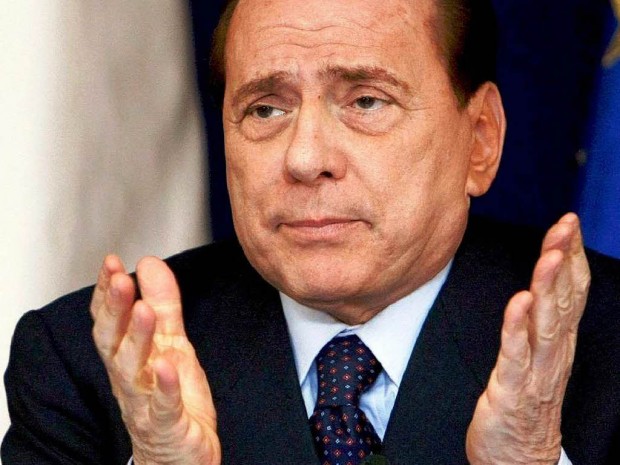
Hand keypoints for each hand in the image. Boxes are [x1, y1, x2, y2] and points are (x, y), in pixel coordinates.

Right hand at [90, 255, 220, 464]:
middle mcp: (129, 378)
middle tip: (120, 279)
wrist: (182, 453)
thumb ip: (164, 305)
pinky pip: (163, 405)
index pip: (109, 321)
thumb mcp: (172, 342)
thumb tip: (150, 263)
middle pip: (113, 342)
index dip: (107, 293)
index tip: (111, 262)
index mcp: (129, 356)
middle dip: (115, 309)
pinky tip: (166, 364)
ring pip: (132, 370)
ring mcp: (145, 402)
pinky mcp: (167, 425)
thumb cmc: (172, 397)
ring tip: (144, 310)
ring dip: (137, 339)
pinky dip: (164, 386)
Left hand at [466, 213, 589, 463]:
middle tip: (565, 225)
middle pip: (564, 300)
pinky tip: (519, 302)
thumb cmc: (525, 397)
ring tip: (549, 257)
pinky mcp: (511, 389)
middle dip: (564, 259)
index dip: (571, 256)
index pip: (571, 291)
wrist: (518, 454)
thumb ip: (539, 318)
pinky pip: (516, 354)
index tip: (568, 222)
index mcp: (558, 340)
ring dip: (549, 288)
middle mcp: (554, 352)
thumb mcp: (536, 352)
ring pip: (546, 324)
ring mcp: (535, 371)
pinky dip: (517, 327)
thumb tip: (541, 281)